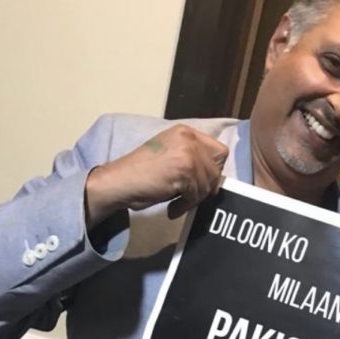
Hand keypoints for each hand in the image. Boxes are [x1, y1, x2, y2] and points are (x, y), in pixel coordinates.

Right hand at [85, 125, 227, 226]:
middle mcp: (189, 138)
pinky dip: (184, 205)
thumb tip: (215, 178)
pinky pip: (196, 195)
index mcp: (186, 132)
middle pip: (216, 170)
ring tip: (176, 202)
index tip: (201, 181)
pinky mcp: (184, 170)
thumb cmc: (142, 173)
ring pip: (207, 185)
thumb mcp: (171, 155)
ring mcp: (187, 153)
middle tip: (187, 196)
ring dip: (193, 199)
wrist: (119, 181)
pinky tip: (172, 206)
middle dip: (205, 187)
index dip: (214, 169)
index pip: (220, 151)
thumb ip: (192, 159)